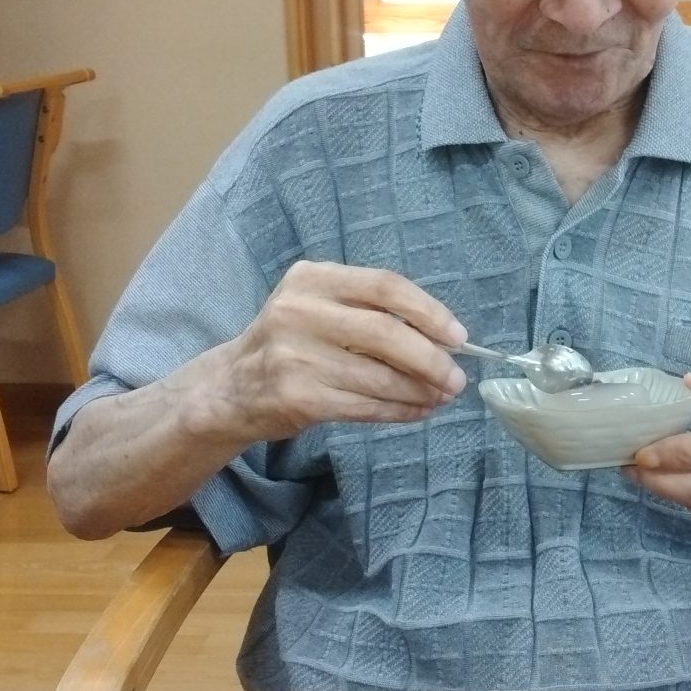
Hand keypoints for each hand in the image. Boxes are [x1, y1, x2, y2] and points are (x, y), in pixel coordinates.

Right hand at [206, 262, 467, 444]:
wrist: (232, 386)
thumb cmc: (291, 343)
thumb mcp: (319, 307)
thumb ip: (371, 312)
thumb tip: (444, 338)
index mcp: (312, 279)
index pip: (384, 286)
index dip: (428, 311)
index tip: (459, 336)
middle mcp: (299, 312)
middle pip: (385, 333)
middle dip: (431, 359)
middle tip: (457, 379)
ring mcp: (295, 356)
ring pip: (378, 376)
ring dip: (419, 391)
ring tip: (441, 397)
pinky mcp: (297, 397)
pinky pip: (364, 406)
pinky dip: (399, 411)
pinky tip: (417, 411)